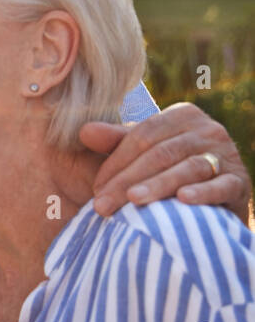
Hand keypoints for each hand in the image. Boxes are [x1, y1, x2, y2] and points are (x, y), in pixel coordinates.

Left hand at [81, 103, 251, 221]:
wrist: (216, 202)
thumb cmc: (169, 171)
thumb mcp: (142, 153)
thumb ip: (115, 141)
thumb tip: (84, 131)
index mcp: (182, 116)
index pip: (143, 136)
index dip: (116, 162)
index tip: (95, 188)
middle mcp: (208, 129)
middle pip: (160, 153)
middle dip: (127, 180)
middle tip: (102, 205)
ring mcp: (227, 154)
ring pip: (187, 168)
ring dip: (158, 185)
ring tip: (133, 201)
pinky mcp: (240, 182)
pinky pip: (221, 185)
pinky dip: (202, 192)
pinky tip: (182, 200)